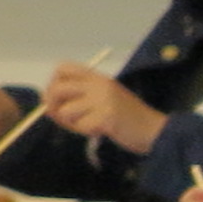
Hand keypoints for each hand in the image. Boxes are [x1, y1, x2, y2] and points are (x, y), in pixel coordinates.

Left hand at [39, 63, 163, 149]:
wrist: (155, 131)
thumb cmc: (128, 118)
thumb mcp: (104, 99)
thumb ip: (80, 97)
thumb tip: (47, 105)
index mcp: (98, 77)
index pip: (62, 68)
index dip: (54, 83)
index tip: (60, 98)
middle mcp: (99, 85)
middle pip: (57, 88)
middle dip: (53, 105)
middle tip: (63, 117)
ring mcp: (103, 100)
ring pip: (65, 111)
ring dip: (73, 123)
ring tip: (90, 125)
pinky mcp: (106, 117)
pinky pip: (81, 126)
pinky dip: (87, 132)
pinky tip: (101, 131)